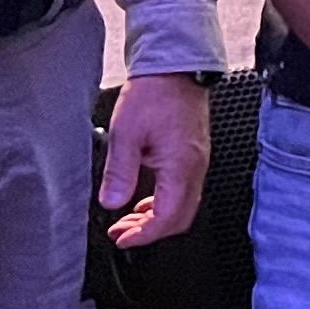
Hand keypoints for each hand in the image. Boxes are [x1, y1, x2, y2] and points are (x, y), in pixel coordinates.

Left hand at [102, 72, 212, 246]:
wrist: (174, 69)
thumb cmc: (154, 95)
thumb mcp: (125, 134)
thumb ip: (119, 173)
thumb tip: (112, 202)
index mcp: (180, 167)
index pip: (166, 217)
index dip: (143, 235)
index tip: (122, 239)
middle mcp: (195, 168)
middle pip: (180, 218)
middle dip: (150, 232)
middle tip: (121, 232)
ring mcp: (198, 162)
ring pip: (183, 206)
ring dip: (156, 218)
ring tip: (128, 219)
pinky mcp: (194, 155)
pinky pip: (184, 190)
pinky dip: (164, 202)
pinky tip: (144, 199)